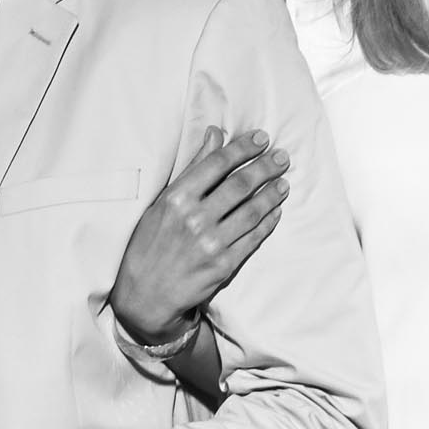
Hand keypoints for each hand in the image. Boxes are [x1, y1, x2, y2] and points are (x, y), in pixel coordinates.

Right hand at [111, 126, 288, 342]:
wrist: (144, 294)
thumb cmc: (150, 243)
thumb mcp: (163, 202)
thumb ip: (193, 168)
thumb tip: (214, 134)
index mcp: (176, 198)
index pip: (217, 164)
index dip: (243, 148)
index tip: (262, 139)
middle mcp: (194, 219)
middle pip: (240, 185)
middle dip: (266, 168)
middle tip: (282, 158)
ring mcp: (210, 243)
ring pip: (251, 211)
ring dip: (272, 194)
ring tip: (284, 183)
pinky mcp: (222, 265)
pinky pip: (252, 238)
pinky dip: (267, 222)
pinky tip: (276, 211)